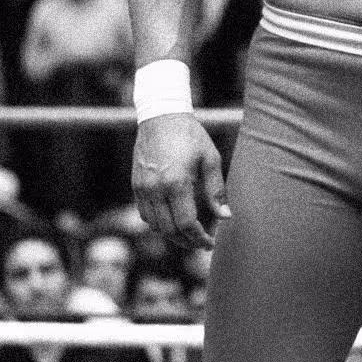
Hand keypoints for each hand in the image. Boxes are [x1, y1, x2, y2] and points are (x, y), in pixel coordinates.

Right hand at [132, 113, 229, 249]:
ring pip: (155, 225)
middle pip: (169, 230)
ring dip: (172, 234)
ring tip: (189, 235)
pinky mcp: (136, 185)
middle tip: (202, 244)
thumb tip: (225, 216)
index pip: (186, 223)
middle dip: (187, 241)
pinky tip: (172, 221)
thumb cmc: (190, 136)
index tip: (210, 244)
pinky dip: (158, 223)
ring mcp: (142, 188)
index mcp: (176, 183)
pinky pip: (145, 214)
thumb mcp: (210, 159)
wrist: (161, 117)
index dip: (199, 238)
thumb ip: (216, 190)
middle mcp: (156, 189)